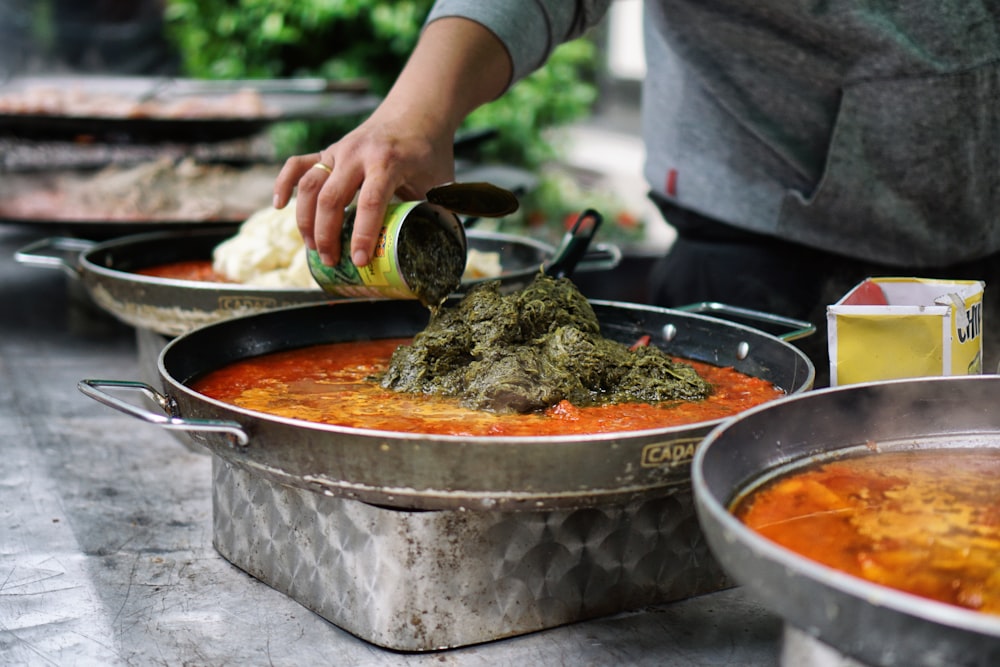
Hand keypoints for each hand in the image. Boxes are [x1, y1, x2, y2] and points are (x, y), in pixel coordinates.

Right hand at [273, 108, 455, 266]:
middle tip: (332, 261)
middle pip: (331, 198)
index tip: (360, 261)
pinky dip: (283, 184)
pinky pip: (297, 165)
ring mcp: (338, 150)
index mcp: (388, 162)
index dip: (363, 235)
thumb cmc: (428, 153)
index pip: (370, 203)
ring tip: (314, 248)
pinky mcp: (327, 150)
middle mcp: (358, 154)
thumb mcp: (440, 181)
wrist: (415, 112)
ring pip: (309, 186)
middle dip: (327, 235)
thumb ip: (436, 212)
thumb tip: (435, 252)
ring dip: (306, 220)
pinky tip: (279, 206)